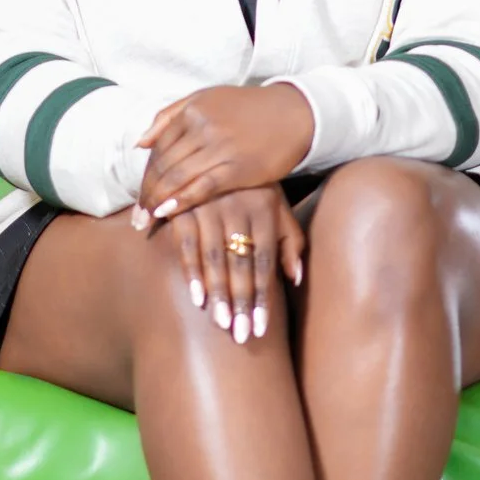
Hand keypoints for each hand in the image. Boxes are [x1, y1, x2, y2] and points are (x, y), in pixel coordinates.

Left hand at [132, 83, 312, 229]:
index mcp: (193, 110)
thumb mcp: (207, 99)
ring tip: (146, 221)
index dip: (145, 174)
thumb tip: (140, 142)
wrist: (294, 113)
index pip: (158, 147)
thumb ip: (170, 116)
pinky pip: (202, 187)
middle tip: (136, 217)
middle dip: (146, 193)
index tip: (138, 195)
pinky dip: (181, 201)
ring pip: (178, 177)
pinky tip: (167, 213)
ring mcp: (220, 147)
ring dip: (157, 201)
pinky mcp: (238, 168)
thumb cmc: (248, 109)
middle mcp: (203, 127)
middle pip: (164, 165)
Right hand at [172, 184, 304, 345]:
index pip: (264, 262)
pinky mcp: (184, 205)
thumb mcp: (278, 206)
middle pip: (241, 264)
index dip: (263, 297)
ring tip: (222, 324)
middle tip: (242, 336)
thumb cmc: (254, 186)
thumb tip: (295, 278)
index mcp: (265, 210)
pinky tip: (197, 297)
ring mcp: (209, 206)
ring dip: (219, 294)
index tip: (261, 329)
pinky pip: (187, 244)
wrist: (217, 143)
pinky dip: (192, 271)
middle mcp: (239, 208)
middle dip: (242, 303)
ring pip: (215, 258)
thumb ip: (289, 240)